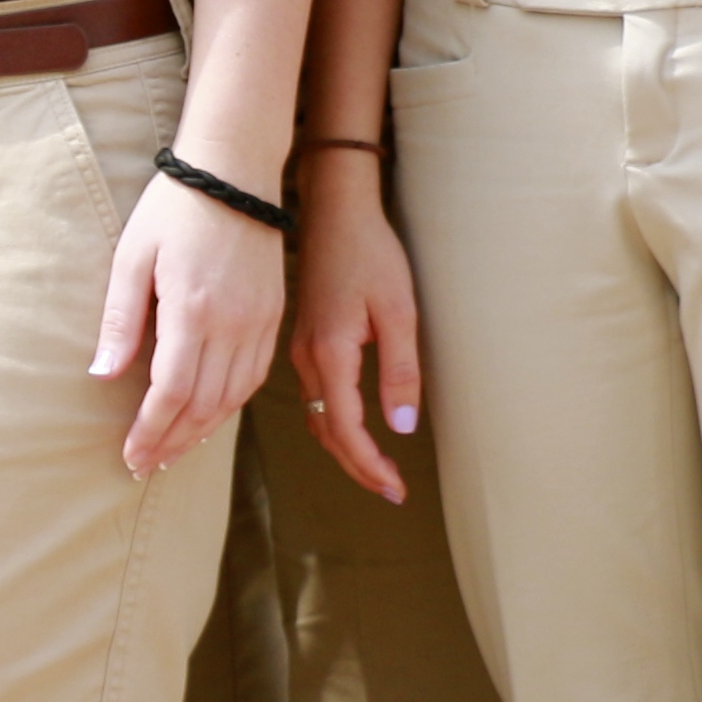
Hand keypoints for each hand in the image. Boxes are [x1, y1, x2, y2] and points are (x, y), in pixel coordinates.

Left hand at [95, 169, 283, 478]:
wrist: (234, 170)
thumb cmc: (174, 208)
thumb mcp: (133, 256)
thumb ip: (121, 319)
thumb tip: (102, 375)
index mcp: (193, 309)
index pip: (172, 392)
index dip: (150, 430)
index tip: (130, 454)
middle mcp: (233, 323)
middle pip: (203, 405)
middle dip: (172, 442)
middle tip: (146, 464)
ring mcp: (258, 320)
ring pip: (233, 397)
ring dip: (201, 431)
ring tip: (173, 449)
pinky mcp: (273, 314)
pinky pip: (254, 376)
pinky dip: (230, 405)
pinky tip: (208, 415)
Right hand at [288, 143, 423, 502]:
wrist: (334, 211)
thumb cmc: (370, 253)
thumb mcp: (399, 310)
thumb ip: (400, 371)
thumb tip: (400, 428)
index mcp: (330, 353)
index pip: (346, 429)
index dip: (370, 465)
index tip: (396, 488)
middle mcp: (307, 359)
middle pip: (326, 433)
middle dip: (359, 467)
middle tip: (391, 490)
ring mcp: (300, 351)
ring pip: (317, 419)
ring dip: (344, 449)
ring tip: (376, 470)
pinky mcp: (304, 342)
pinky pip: (314, 399)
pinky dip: (332, 425)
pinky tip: (351, 430)